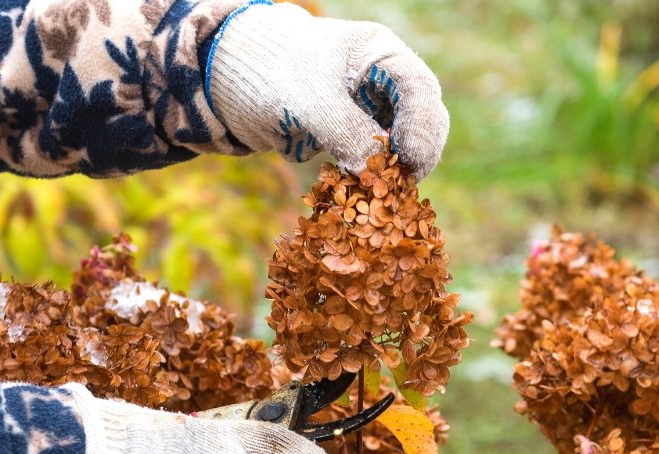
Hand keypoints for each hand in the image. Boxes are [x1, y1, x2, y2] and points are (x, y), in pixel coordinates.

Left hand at [207, 1, 448, 178]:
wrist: (235, 80)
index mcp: (380, 54)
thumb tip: (377, 171)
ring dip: (398, 170)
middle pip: (424, 118)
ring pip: (405, 143)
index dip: (422, 126)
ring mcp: (375, 108)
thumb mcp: (309, 101)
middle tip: (401, 185)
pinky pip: (380, 159)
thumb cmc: (272, 74)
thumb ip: (346, 132)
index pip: (419, 88)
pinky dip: (376, 178)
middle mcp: (386, 80)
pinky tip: (364, 193)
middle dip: (417, 153)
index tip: (409, 160)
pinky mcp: (359, 134)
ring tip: (382, 193)